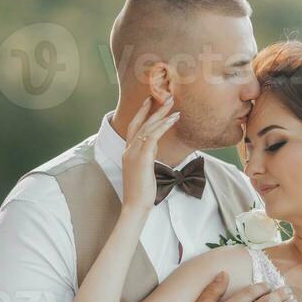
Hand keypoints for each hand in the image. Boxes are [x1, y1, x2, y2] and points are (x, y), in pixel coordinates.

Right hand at [122, 96, 180, 211]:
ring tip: (173, 104)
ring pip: (147, 127)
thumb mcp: (145, 168)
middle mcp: (128, 149)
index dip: (141, 113)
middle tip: (165, 96)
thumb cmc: (142, 191)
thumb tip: (154, 143)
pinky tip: (173, 119)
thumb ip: (147, 153)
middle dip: (153, 109)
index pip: (134, 127)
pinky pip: (152, 136)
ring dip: (161, 114)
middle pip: (140, 123)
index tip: (149, 101)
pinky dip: (163, 126)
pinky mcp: (141, 158)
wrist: (135, 205)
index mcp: (128, 151)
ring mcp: (133, 153)